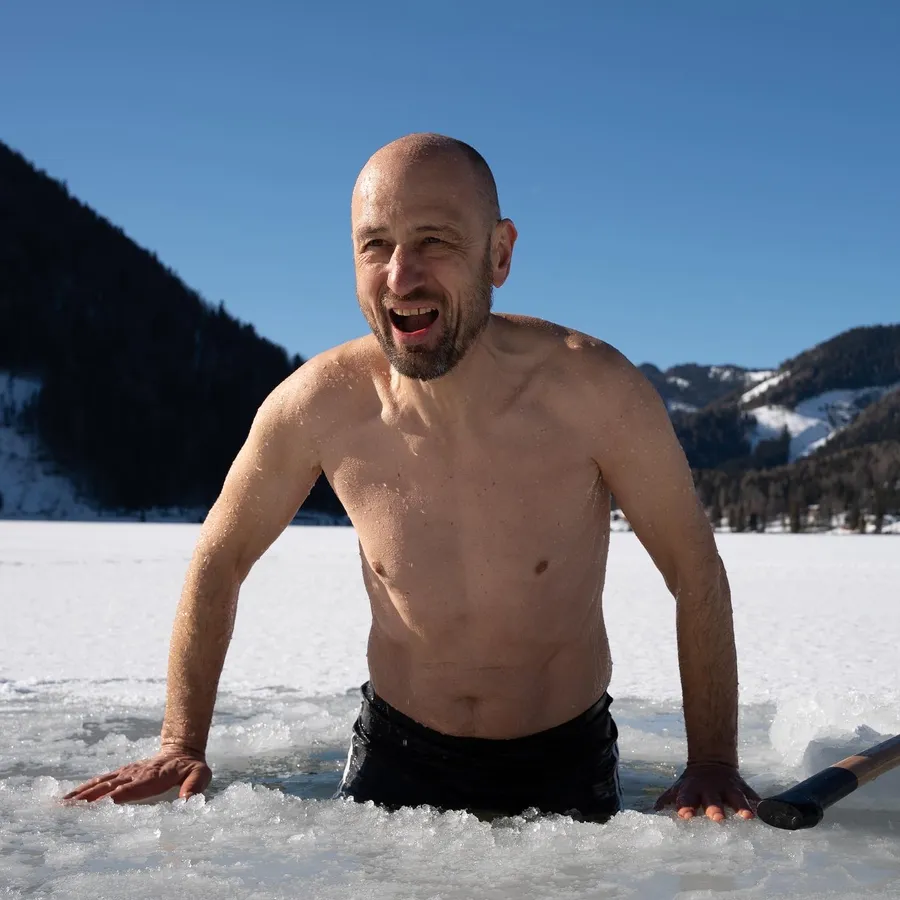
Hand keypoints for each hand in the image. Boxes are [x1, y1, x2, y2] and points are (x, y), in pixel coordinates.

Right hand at [63, 747, 210, 803]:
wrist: (182, 748)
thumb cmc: (191, 766)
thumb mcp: (201, 774)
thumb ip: (194, 786)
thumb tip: (187, 800)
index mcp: (153, 777)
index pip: (131, 789)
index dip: (115, 797)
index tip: (97, 806)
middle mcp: (135, 774)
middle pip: (109, 786)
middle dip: (89, 797)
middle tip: (67, 807)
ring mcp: (127, 772)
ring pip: (101, 783)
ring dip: (81, 793)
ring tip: (61, 804)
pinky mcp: (122, 773)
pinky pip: (101, 781)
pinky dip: (85, 789)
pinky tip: (70, 797)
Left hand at [654, 762, 758, 821]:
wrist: (711, 762)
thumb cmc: (691, 783)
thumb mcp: (678, 788)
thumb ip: (667, 800)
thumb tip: (655, 811)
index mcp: (691, 790)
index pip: (686, 798)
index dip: (685, 806)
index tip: (684, 815)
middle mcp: (710, 789)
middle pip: (711, 799)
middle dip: (714, 808)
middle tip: (716, 818)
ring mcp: (728, 788)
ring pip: (735, 797)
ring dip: (741, 806)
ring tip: (747, 817)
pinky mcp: (744, 789)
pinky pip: (754, 797)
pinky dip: (761, 805)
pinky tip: (769, 812)